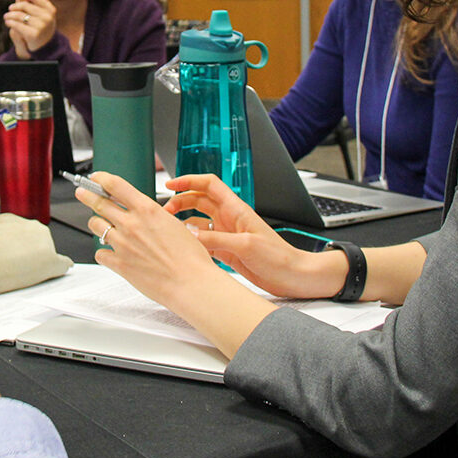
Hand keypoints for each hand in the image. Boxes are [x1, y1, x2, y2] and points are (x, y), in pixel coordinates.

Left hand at [5, 0, 55, 56]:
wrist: (44, 47)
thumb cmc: (41, 26)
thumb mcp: (41, 13)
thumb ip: (35, 0)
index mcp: (50, 9)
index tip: (18, 0)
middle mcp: (47, 17)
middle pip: (24, 5)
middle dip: (15, 6)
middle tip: (10, 9)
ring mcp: (41, 26)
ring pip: (19, 15)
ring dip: (9, 15)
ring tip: (6, 16)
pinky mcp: (33, 35)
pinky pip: (17, 25)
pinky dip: (10, 22)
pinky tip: (7, 22)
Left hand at [73, 172, 233, 311]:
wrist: (190, 282)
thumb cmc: (189, 257)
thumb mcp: (173, 223)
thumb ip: (152, 216)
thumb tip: (141, 212)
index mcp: (147, 210)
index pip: (115, 185)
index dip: (101, 178)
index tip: (96, 177)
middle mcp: (131, 224)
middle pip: (99, 202)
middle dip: (87, 195)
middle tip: (83, 193)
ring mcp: (122, 244)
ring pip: (95, 225)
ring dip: (96, 223)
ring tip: (99, 224)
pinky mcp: (119, 264)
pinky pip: (100, 253)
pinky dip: (103, 251)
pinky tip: (109, 252)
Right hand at [164, 174, 341, 298]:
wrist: (292, 276)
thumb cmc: (279, 257)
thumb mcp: (246, 246)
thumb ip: (217, 239)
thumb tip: (191, 235)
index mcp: (236, 209)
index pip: (209, 184)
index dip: (189, 180)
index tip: (171, 183)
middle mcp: (229, 219)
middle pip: (198, 201)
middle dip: (180, 202)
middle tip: (165, 212)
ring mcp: (227, 234)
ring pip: (198, 221)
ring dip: (183, 222)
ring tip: (170, 230)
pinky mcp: (226, 251)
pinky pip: (203, 241)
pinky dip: (192, 241)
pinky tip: (184, 246)